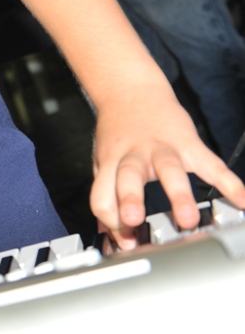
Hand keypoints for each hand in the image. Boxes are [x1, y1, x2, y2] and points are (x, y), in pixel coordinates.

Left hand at [90, 95, 244, 248]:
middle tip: (135, 222)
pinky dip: (229, 182)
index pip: (102, 196)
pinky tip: (242, 201)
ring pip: (169, 170)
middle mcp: (134, 155)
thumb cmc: (118, 134)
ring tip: (188, 218)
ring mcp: (161, 147)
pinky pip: (211, 164)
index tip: (124, 242)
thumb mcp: (103, 163)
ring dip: (178, 195)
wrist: (130, 92)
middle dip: (131, 200)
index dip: (110, 221)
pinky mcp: (188, 142)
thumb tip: (113, 237)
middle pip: (127, 177)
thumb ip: (107, 197)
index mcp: (110, 164)